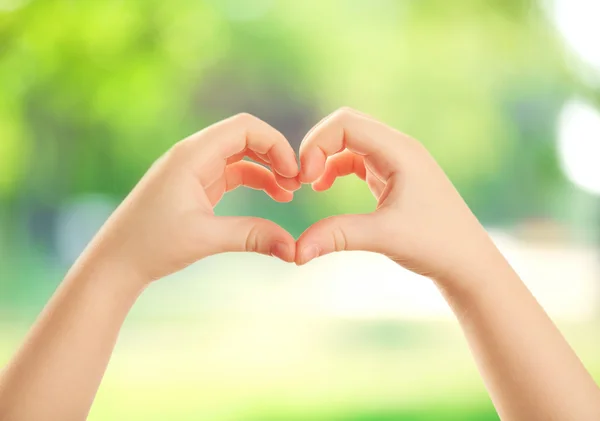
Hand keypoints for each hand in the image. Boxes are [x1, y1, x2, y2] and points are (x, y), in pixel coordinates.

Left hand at [84, 113, 298, 284]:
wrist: (116, 261)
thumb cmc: (151, 245)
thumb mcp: (205, 238)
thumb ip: (252, 236)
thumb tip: (293, 248)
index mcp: (192, 155)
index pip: (244, 127)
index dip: (275, 144)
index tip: (293, 173)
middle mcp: (193, 155)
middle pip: (245, 137)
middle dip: (275, 155)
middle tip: (297, 183)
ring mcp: (194, 169)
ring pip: (241, 156)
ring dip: (267, 169)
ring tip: (289, 192)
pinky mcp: (196, 185)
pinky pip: (232, 173)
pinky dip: (255, 180)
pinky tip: (273, 196)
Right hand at [295, 107, 497, 283]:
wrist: (467, 261)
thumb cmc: (436, 245)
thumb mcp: (384, 237)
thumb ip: (337, 236)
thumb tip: (296, 252)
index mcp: (400, 151)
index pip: (346, 123)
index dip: (317, 144)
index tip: (305, 180)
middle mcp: (399, 148)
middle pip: (346, 124)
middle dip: (318, 146)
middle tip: (302, 179)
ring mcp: (396, 160)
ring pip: (350, 141)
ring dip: (325, 156)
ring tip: (309, 184)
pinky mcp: (392, 176)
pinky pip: (357, 158)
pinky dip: (335, 167)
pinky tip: (324, 187)